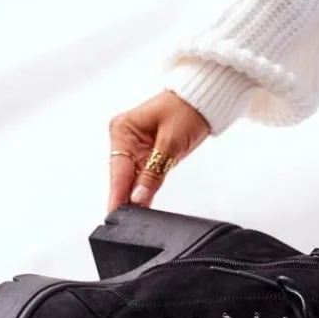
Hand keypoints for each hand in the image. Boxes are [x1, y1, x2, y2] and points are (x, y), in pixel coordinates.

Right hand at [108, 90, 210, 210]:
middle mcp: (123, 137)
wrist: (202, 99)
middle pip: (121, 176)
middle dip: (126, 196)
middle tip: (129, 218)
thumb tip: (138, 197)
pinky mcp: (146, 153)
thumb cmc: (187, 109)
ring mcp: (134, 146)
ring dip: (136, 193)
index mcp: (122, 129)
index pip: (118, 169)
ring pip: (131, 178)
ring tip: (138, 213)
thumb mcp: (171, 143)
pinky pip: (142, 175)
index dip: (117, 194)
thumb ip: (153, 173)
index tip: (115, 213)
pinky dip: (144, 187)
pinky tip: (144, 201)